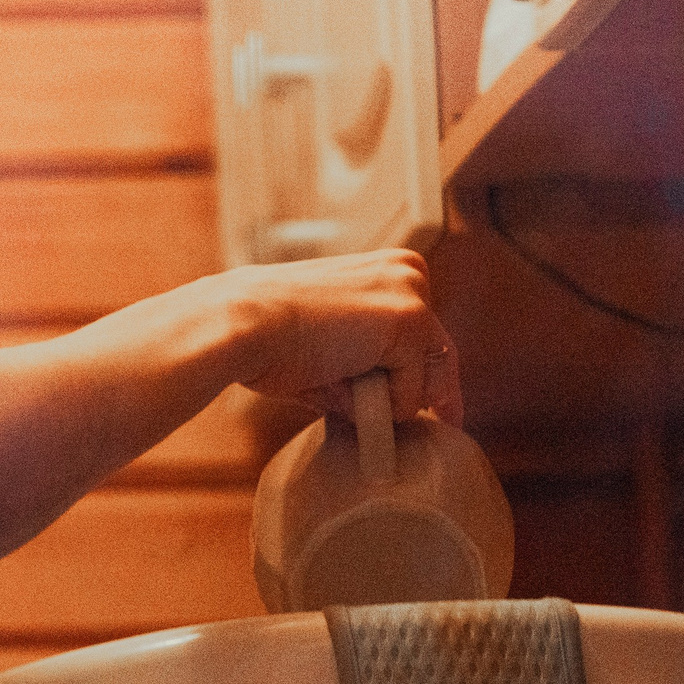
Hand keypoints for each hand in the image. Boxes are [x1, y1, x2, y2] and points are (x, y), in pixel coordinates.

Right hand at [217, 250, 462, 425]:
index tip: (442, 412)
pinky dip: (379, 406)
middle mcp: (407, 270)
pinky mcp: (411, 322)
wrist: (241, 325)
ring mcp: (412, 295)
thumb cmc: (267, 335)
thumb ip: (366, 362)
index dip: (427, 376)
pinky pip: (411, 392)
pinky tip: (338, 387)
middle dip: (413, 392)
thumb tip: (389, 408)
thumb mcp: (327, 339)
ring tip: (334, 389)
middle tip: (384, 416)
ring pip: (425, 375)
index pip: (424, 332)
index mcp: (385, 267)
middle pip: (437, 352)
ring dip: (387, 399)